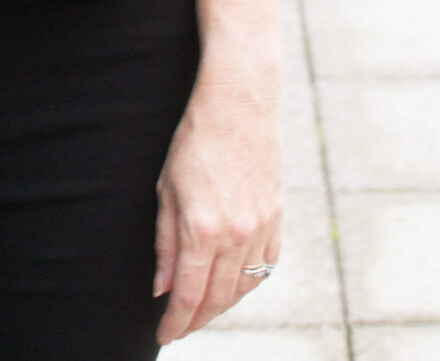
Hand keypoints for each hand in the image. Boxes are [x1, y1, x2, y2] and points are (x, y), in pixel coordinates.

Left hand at [153, 63, 282, 343]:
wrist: (239, 103)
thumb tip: (162, 286)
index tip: (165, 335)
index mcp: (201, 229)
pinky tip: (234, 286)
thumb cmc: (195, 139)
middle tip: (181, 327)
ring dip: (222, 305)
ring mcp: (260, 229)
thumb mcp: (166, 187)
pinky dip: (248, 284)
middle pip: (217, 299)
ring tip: (203, 310)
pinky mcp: (277, 218)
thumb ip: (165, 241)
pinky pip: (265, 267)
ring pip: (243, 289)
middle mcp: (235, 236)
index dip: (175, 321)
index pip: (188, 294)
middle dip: (196, 319)